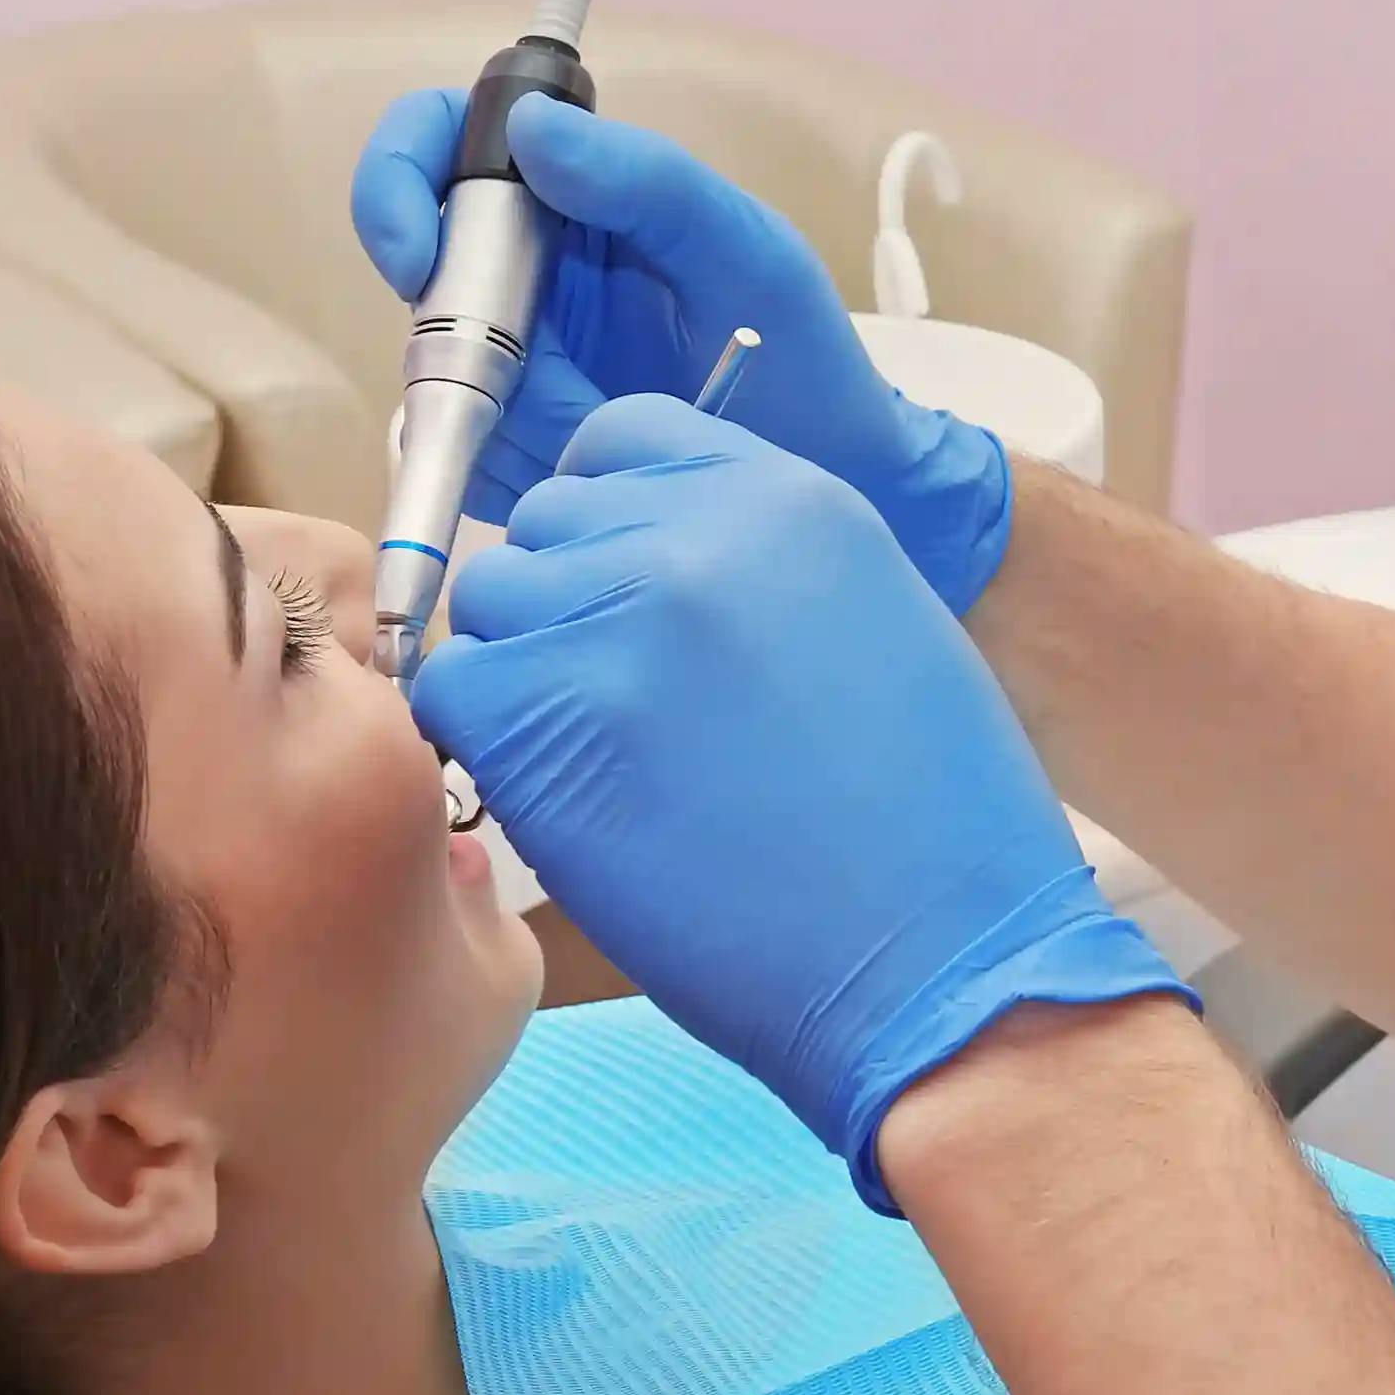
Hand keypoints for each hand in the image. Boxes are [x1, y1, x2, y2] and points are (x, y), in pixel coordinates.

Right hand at [350, 89, 1012, 610]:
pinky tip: (590, 472)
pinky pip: (466, 458)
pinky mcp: (513, 443)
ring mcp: (513, 359)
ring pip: (438, 380)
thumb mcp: (740, 250)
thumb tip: (528, 125)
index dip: (397, 187)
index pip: (441, 144)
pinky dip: (516, 471)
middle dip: (472, 346)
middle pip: (425, 282)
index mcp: (572, 194)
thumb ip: (644, 179)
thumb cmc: (801, 353)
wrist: (834, 481)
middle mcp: (527, 268)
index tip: (419, 260)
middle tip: (562, 391)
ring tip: (611, 432)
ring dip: (512, 419)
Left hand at [410, 394, 1182, 1197]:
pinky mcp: (542, 717)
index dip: (605, 519)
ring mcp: (610, 615)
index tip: (623, 594)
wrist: (940, 954)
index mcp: (786, 495)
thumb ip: (764, 570)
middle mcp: (691, 530)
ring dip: (519, 677)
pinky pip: (455, 693)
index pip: (622, 440)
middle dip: (564, 604)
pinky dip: (486, 748)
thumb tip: (662, 576)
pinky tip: (564, 803)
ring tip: (599, 764)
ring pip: (489, 606)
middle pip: (545, 523)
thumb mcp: (874, 623)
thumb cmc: (933, 825)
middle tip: (617, 707)